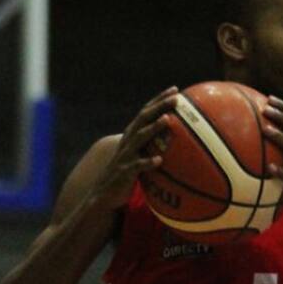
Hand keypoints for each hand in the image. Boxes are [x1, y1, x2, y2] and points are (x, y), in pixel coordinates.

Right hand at [94, 86, 179, 207]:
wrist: (104, 193)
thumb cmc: (127, 174)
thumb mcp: (139, 156)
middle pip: (143, 118)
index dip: (159, 100)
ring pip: (140, 138)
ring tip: (168, 120)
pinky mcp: (125, 172)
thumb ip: (152, 146)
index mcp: (132, 135)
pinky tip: (159, 160)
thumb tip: (177, 140)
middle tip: (176, 98)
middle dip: (159, 106)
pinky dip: (148, 162)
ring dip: (154, 128)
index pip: (146, 112)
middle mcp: (128, 141)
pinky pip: (137, 166)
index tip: (175, 89)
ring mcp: (126, 155)